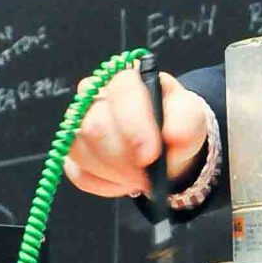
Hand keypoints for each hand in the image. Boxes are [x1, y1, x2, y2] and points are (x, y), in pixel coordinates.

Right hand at [63, 67, 207, 197]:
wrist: (165, 144)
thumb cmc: (174, 122)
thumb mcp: (190, 117)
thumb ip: (185, 122)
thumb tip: (172, 136)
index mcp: (126, 77)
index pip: (121, 92)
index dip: (134, 125)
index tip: (150, 155)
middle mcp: (94, 93)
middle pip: (95, 127)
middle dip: (124, 159)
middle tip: (147, 176)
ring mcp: (77, 122)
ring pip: (82, 152)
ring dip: (116, 174)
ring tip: (141, 176)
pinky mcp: (71, 151)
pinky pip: (80, 174)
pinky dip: (107, 185)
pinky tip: (125, 181)